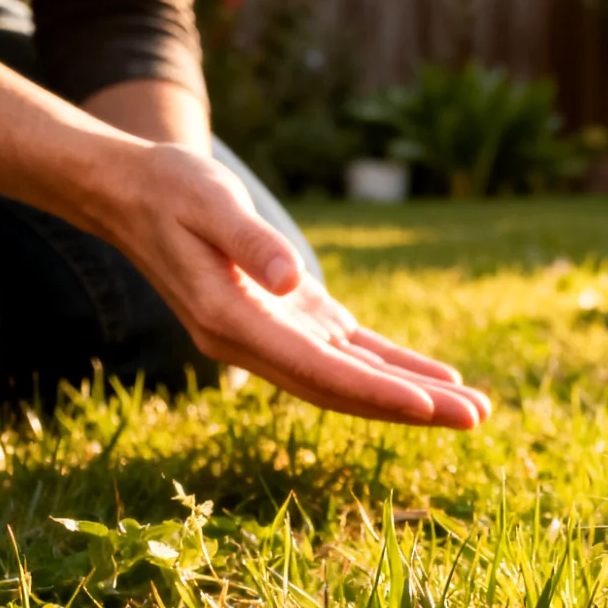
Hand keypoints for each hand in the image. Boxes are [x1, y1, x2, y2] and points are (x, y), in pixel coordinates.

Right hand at [92, 144, 490, 427]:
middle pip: (344, 388)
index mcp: (234, 323)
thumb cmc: (170, 190)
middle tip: (478, 417)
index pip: (319, 370)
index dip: (375, 390)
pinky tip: (431, 382)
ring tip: (471, 408)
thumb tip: (292, 280)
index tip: (428, 406)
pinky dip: (388, 368)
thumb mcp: (209, 203)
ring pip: (351, 378)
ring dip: (409, 395)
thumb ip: (249, 243)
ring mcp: (271, 336)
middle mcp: (254, 344)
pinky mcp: (287, 319)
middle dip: (411, 406)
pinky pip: (346, 353)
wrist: (130, 194)